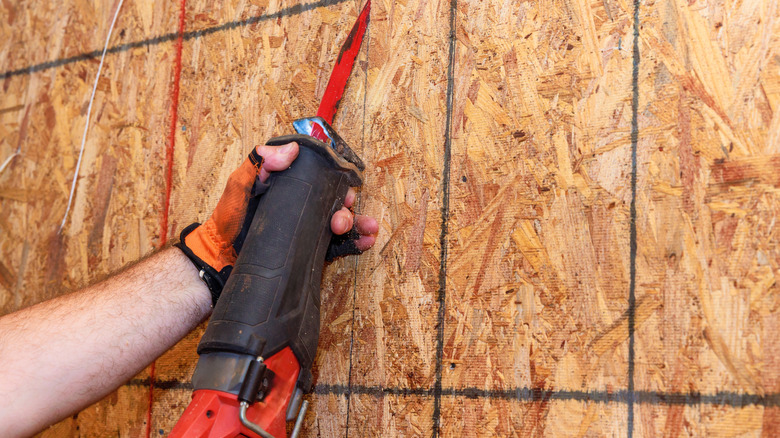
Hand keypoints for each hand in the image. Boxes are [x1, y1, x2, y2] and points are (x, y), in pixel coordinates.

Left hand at [176, 142, 377, 301]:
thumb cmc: (227, 219)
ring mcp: (306, 228)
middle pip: (335, 200)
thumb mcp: (239, 185)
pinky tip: (366, 242)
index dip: (337, 179)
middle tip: (340, 218)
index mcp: (290, 186)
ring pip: (340, 222)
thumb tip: (291, 150)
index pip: (321, 177)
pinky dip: (354, 243)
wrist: (220, 258)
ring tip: (368, 230)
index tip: (346, 186)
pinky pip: (337, 245)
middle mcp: (302, 205)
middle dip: (346, 207)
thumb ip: (258, 164)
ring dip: (358, 223)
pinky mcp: (308, 249)